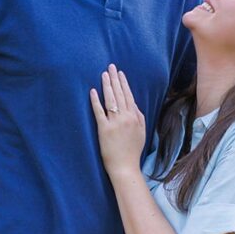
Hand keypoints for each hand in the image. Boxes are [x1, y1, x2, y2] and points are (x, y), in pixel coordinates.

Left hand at [90, 64, 145, 178]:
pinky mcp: (104, 129)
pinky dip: (95, 100)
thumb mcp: (142, 131)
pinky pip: (99, 112)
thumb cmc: (133, 150)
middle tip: (111, 66)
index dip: (124, 83)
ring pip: (110, 100)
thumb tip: (133, 104)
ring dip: (107, 85)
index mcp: (135, 117)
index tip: (120, 73)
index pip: (129, 95)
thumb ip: (139, 116)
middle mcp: (126, 117)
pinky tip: (92, 91)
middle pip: (119, 94)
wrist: (125, 166)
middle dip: (115, 79)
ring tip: (103, 74)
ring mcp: (114, 123)